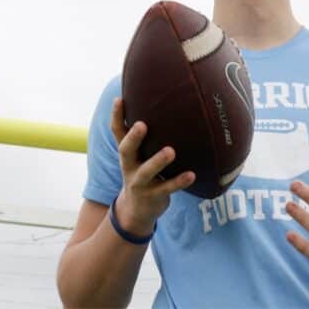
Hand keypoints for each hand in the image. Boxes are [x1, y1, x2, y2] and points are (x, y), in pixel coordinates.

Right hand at [109, 97, 195, 236]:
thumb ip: (143, 136)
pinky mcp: (154, 196)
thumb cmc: (142, 171)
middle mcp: (129, 166)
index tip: (120, 99)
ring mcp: (140, 182)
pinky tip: (192, 175)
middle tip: (142, 125)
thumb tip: (161, 103)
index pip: (117, 132)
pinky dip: (179, 181)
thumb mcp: (138, 155)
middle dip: (133, 138)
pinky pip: (167, 188)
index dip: (117, 116)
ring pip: (146, 171)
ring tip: (171, 151)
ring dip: (158, 161)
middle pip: (126, 150)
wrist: (136, 210)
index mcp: (126, 153)